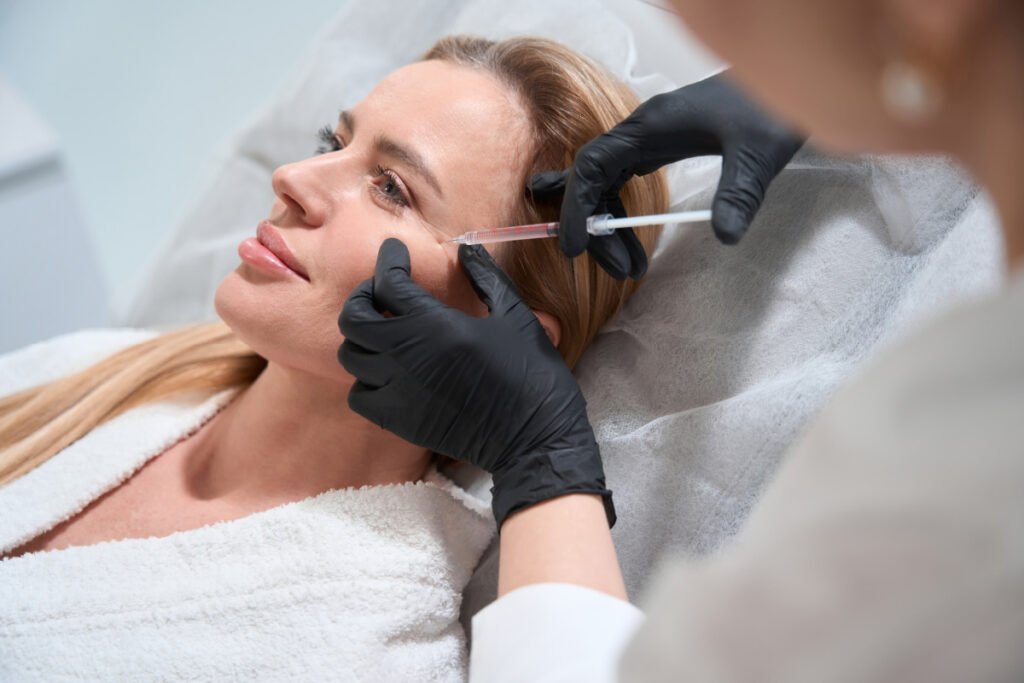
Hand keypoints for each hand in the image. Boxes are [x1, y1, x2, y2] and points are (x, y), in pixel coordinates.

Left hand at [338, 238, 613, 527]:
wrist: (534, 439)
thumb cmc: (532, 375)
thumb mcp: (516, 317)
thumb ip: (486, 279)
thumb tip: (466, 249)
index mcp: (436, 325)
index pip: (389, 282)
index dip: (389, 260)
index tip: (394, 252)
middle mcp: (407, 356)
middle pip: (354, 317)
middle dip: (364, 297)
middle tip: (384, 293)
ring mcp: (398, 391)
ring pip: (351, 355)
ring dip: (363, 338)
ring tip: (386, 333)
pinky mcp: (398, 420)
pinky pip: (359, 394)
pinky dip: (365, 379)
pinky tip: (389, 372)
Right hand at [531, 71, 804, 278]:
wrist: (788, 76)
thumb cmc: (772, 107)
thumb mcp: (759, 153)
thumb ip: (739, 194)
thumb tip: (725, 237)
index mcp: (651, 126)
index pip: (592, 166)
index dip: (578, 207)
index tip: (576, 247)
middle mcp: (643, 130)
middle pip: (595, 180)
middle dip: (598, 228)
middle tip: (621, 269)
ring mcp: (652, 137)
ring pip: (609, 183)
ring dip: (612, 225)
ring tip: (632, 264)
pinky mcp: (665, 144)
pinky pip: (626, 180)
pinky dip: (624, 212)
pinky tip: (635, 235)